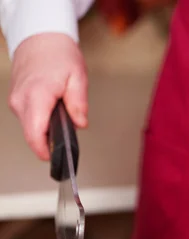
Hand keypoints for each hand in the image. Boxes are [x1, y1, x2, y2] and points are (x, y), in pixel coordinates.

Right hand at [8, 33, 87, 160]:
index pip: (35, 133)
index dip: (45, 151)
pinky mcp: (16, 100)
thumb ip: (78, 103)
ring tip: (63, 115)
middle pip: (33, 135)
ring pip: (31, 128)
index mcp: (37, 95)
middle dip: (51, 140)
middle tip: (70, 134)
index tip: (57, 159)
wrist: (39, 37)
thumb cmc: (58, 54)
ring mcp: (16, 100)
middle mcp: (21, 100)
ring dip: (47, 129)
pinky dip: (41, 120)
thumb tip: (80, 124)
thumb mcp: (78, 77)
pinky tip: (53, 111)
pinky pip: (29, 119)